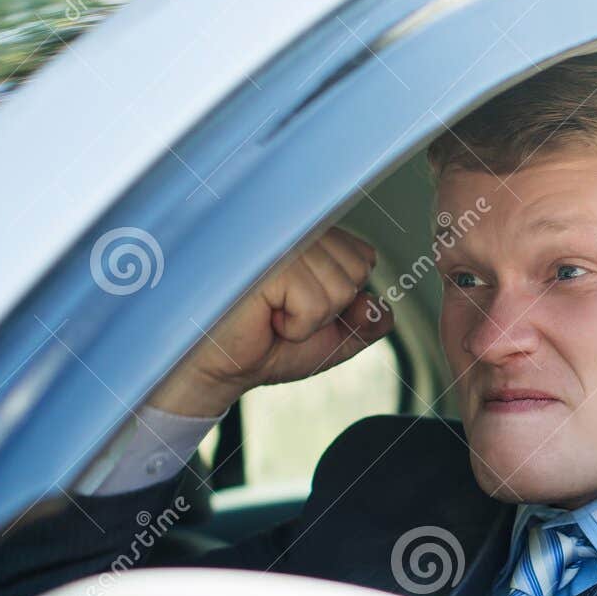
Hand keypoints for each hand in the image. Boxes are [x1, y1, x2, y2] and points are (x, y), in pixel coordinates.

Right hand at [150, 226, 392, 415]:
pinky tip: (265, 318)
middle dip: (329, 309)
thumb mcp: (329, 338)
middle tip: (283, 312)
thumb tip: (382, 308)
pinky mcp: (268, 260)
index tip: (300, 305)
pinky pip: (318, 304)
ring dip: (310, 319)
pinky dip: (297, 326)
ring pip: (340, 288)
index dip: (343, 295)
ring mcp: (278, 238)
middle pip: (356, 270)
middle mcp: (291, 226)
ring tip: (271, 314)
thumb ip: (364, 322)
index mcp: (305, 233)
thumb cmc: (261, 345)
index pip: (362, 255)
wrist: (214, 369)